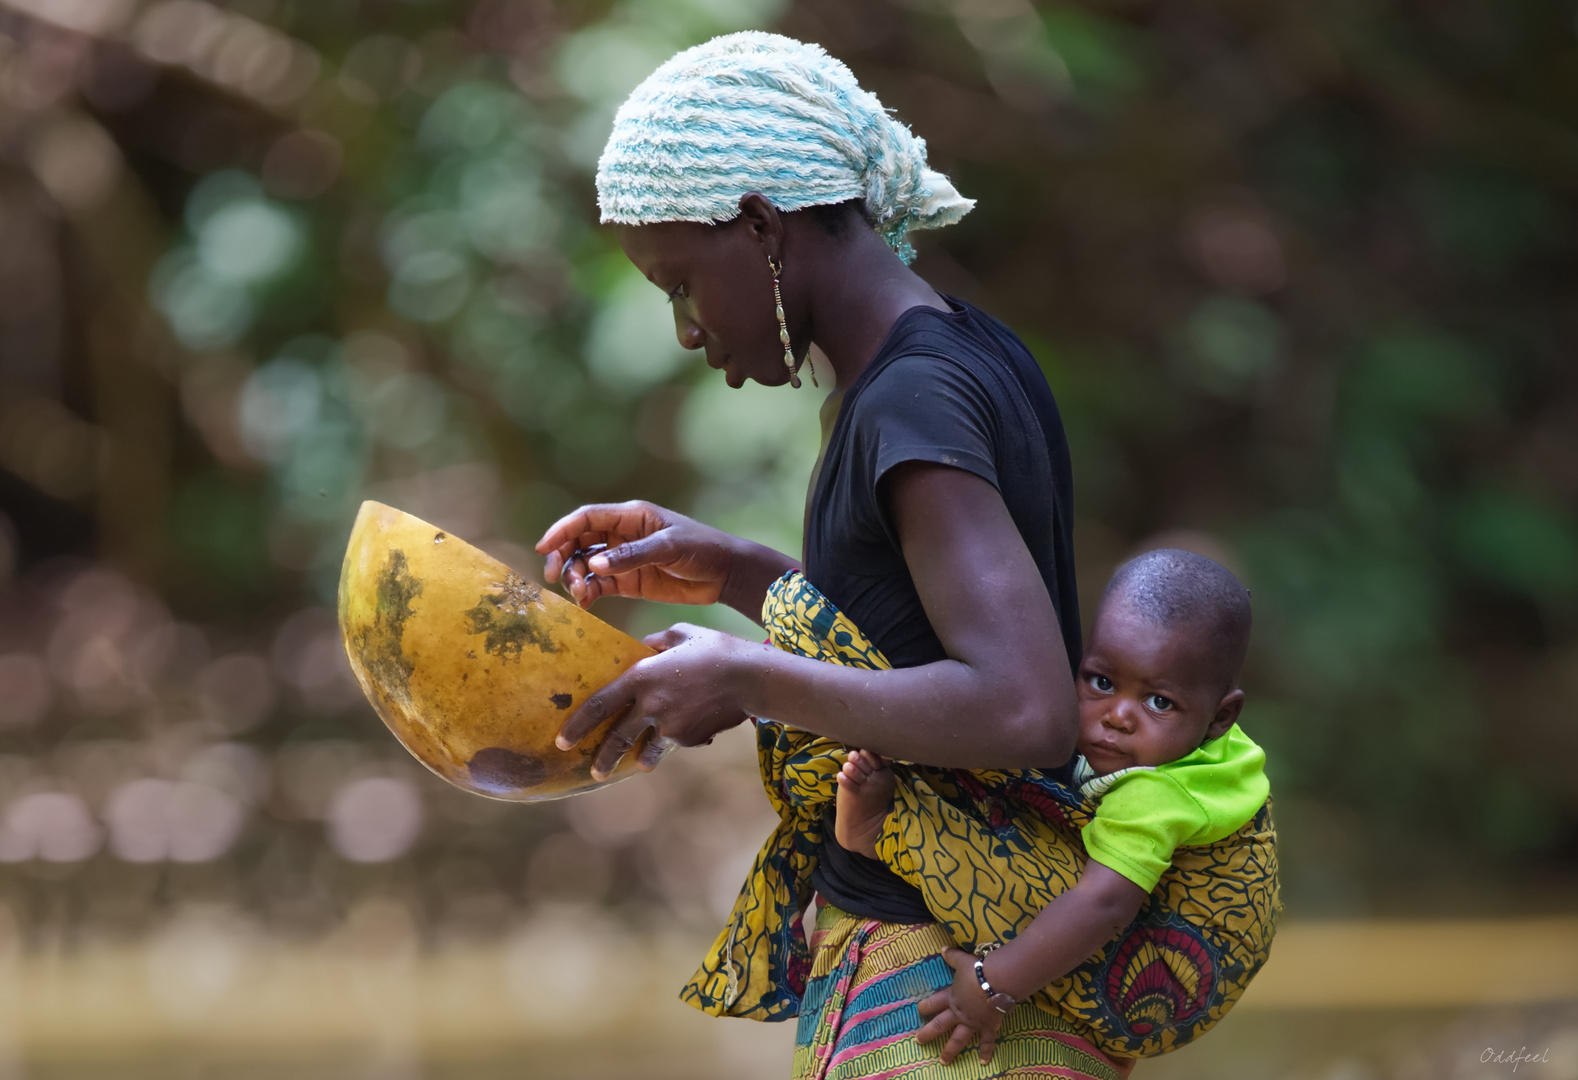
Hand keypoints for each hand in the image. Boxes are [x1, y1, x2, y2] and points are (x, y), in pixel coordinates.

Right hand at [534, 501, 740, 608]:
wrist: (725, 574)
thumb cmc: (702, 548)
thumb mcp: (669, 547)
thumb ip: (632, 555)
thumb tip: (594, 566)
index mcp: (631, 516)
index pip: (587, 518)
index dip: (562, 530)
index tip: (544, 547)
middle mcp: (622, 535)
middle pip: (579, 541)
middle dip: (563, 556)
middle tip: (555, 576)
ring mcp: (623, 559)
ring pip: (585, 565)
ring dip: (575, 578)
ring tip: (579, 594)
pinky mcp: (629, 581)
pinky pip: (599, 585)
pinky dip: (588, 593)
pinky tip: (585, 603)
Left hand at [555, 623, 763, 779]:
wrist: (752, 677)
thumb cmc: (716, 648)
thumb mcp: (681, 634)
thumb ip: (656, 643)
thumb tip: (643, 647)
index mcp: (642, 676)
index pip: (599, 705)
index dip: (577, 725)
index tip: (562, 741)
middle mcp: (650, 705)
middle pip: (616, 737)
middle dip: (602, 758)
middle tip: (593, 770)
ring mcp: (670, 726)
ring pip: (646, 747)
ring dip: (636, 759)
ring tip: (634, 765)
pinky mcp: (689, 739)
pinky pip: (676, 741)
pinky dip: (675, 739)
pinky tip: (685, 732)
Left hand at [915, 948, 1005, 1065]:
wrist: (996, 982)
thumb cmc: (977, 970)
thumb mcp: (962, 961)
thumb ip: (952, 956)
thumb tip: (943, 948)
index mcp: (952, 997)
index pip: (935, 1002)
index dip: (925, 1006)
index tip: (918, 1011)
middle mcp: (960, 1013)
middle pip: (940, 1025)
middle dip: (928, 1033)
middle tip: (918, 1041)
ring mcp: (973, 1022)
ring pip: (959, 1040)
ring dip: (950, 1051)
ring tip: (943, 1061)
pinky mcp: (988, 1027)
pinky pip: (987, 1042)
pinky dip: (986, 1052)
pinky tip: (983, 1062)